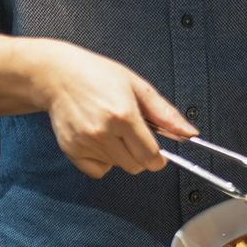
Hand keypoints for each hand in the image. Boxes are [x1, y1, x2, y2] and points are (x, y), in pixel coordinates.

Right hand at [35, 42, 195, 177]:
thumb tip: (189, 134)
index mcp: (123, 115)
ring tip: (110, 129)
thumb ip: (164, 113)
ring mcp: (85, 143)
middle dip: (140, 155)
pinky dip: (102, 161)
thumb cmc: (96, 75)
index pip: (152, 157)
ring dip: (121, 155)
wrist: (57, 75)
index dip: (159, 157)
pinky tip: (98, 139)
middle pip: (136, 166)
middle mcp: (103, 132)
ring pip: (118, 167)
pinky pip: (98, 171)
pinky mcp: (71, 150)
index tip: (157, 150)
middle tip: (131, 133)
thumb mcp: (136, 86)